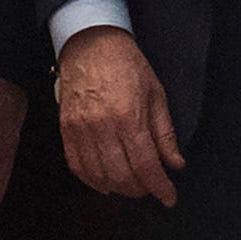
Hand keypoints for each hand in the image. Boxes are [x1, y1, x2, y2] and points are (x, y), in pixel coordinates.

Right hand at [56, 26, 183, 206]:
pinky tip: (104, 180)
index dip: (160, 188)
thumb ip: (165, 133)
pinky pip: (76, 165)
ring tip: (130, 183)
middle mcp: (102, 126)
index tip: (169, 197)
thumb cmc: (125, 64)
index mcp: (129, 116)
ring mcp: (81, 128)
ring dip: (118, 188)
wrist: (90, 42)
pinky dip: (91, 180)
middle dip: (141, 190)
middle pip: (122, 176)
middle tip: (150, 187)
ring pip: (99, 176)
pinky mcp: (66, 128)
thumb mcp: (156, 94)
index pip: (146, 166)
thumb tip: (175, 163)